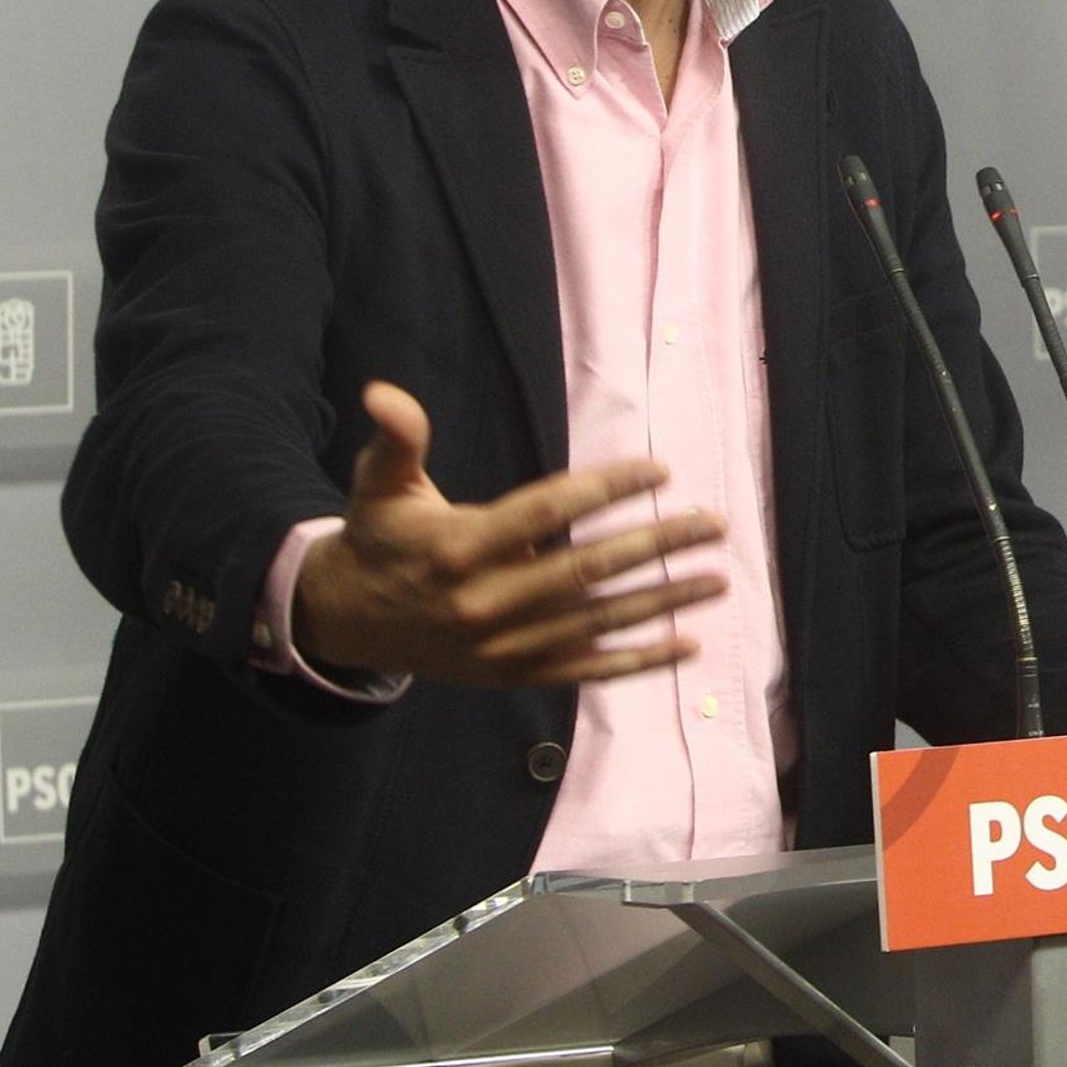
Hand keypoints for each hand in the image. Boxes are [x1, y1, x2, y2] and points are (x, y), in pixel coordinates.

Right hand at [293, 381, 727, 686]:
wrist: (348, 622)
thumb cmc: (380, 537)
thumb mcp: (379, 482)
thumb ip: (397, 439)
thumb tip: (384, 393)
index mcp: (460, 548)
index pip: (549, 511)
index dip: (607, 489)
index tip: (659, 471)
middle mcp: (487, 602)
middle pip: (587, 570)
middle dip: (657, 545)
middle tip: (713, 524)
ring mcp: (505, 645)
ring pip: (598, 622)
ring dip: (664, 601)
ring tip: (717, 579)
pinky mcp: (514, 673)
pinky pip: (587, 669)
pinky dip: (639, 661)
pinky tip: (687, 643)